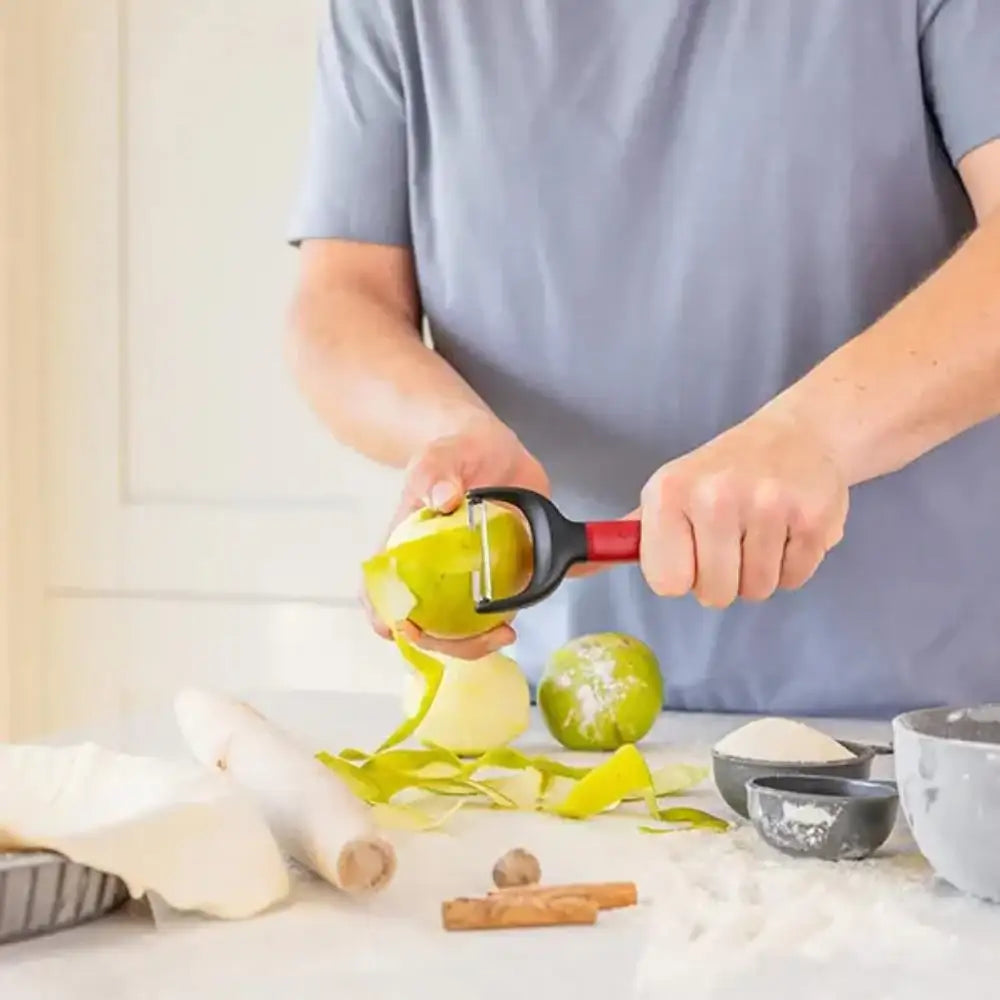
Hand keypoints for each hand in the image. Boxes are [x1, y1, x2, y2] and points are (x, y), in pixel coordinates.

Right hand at [362, 416, 549, 657]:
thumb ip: (436, 470)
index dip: (388, 619)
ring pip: (461, 628)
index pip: (381, 593)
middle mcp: (432, 571)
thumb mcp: (440, 454)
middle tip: (486, 634)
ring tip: (506, 633)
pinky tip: (524, 616)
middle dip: (450, 642)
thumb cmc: (455, 452)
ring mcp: (465, 578)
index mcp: (406, 548)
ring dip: (479, 641)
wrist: (491, 448)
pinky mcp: (497, 576)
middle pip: (425, 624)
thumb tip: (442, 499)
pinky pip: (500, 609)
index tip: (407, 629)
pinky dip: (510, 619)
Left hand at [638, 408, 848, 607]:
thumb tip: (582, 570)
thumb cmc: (722, 472)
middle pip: (714, 595)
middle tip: (731, 540)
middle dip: (723, 578)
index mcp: (670, 492)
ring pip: (757, 591)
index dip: (681, 574)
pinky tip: (786, 529)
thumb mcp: (668, 492)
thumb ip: (630, 536)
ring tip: (759, 532)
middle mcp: (716, 496)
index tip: (691, 550)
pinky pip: (794, 580)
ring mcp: (768, 506)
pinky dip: (791, 564)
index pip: (666, 583)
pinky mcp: (814, 520)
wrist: (798, 434)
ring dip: (759, 573)